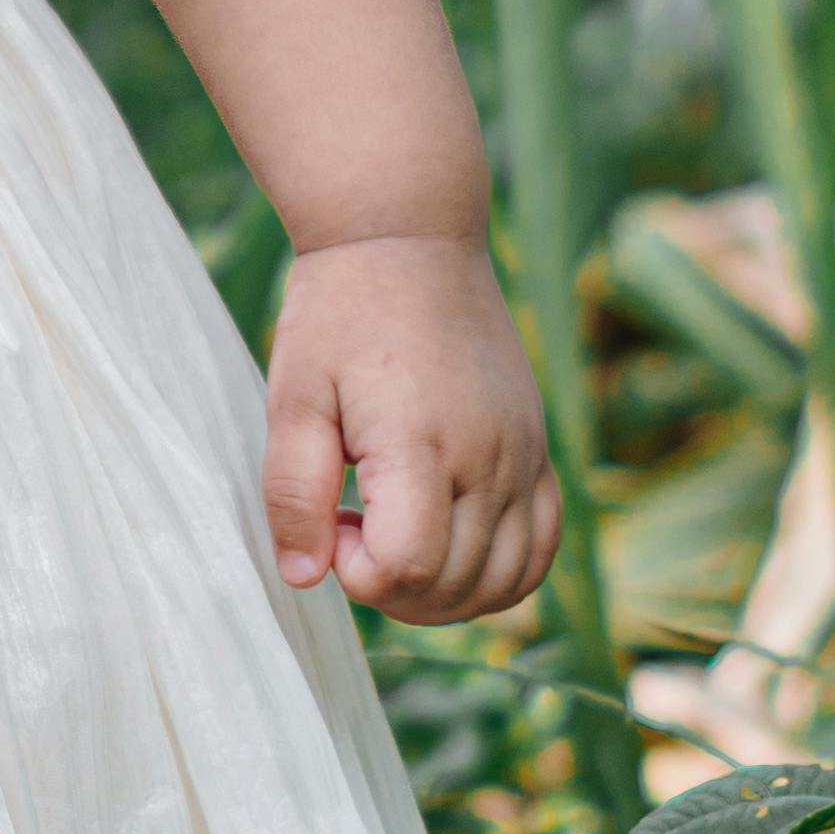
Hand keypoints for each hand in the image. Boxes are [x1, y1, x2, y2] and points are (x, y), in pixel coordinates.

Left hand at [263, 233, 559, 624]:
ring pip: (505, 581)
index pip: (410, 566)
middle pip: (456, 585)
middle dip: (391, 587)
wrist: (410, 239)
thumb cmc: (340, 314)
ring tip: (393, 539)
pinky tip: (446, 544)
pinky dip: (499, 574)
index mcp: (420, 442)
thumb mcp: (293, 397)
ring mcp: (523, 455)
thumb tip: (305, 578)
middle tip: (348, 528)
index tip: (332, 526)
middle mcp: (488, 456)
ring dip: (442, 593)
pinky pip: (542, 547)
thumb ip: (293, 493)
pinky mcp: (537, 450)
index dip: (359, 574)